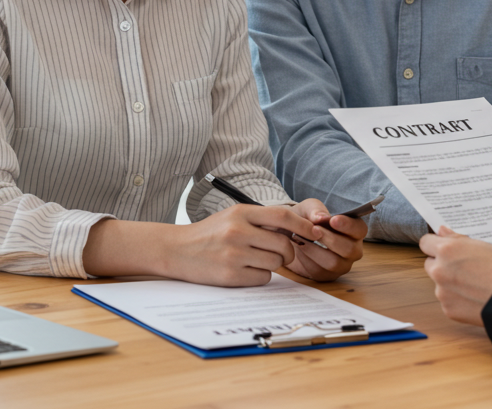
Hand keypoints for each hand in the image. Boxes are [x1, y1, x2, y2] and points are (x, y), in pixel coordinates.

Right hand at [164, 204, 324, 285]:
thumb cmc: (210, 233)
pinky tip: (245, 270)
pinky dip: (260, 276)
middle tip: (283, 253)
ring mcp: (233, 254)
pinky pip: (263, 278)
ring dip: (272, 264)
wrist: (176, 250)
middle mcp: (238, 231)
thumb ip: (262, 220)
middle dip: (289, 251)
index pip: (283, 216)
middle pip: (283, 243)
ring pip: (275, 263)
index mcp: (241, 212)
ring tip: (255, 260)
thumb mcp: (234, 217)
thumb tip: (298, 228)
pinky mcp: (230, 276)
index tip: (315, 232)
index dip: (303, 225)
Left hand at [283, 199, 366, 281]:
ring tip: (301, 239)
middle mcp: (353, 249)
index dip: (348, 225)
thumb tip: (321, 217)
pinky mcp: (327, 275)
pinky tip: (299, 249)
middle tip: (314, 230)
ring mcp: (342, 264)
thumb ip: (315, 209)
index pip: (360, 229)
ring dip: (316, 250)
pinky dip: (307, 260)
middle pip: (349, 249)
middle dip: (330, 239)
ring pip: (334, 263)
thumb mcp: (309, 208)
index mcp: (354, 230)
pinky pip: (320, 272)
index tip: (333, 220)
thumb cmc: (307, 219)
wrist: (291, 235)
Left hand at [419, 226, 491, 325]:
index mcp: (446, 250)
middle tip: (463, 267)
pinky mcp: (448, 309)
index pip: (426, 243)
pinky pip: (448, 301)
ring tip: (474, 284)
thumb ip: (457, 239)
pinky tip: (474, 297)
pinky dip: (458, 299)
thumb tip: (442, 231)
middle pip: (430, 264)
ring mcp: (442, 292)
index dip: (435, 245)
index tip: (443, 247)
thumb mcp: (481, 246)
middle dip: (442, 264)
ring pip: (440, 284)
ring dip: (450, 283)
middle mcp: (439, 270)